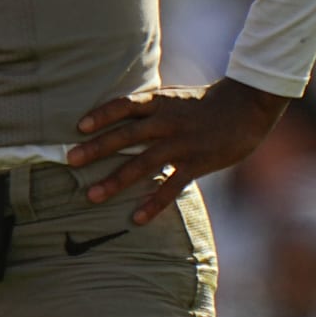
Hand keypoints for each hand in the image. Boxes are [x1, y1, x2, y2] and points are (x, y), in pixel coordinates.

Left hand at [66, 78, 290, 224]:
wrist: (245, 108)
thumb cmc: (201, 105)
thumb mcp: (171, 98)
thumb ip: (146, 109)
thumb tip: (113, 119)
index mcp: (158, 103)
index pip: (123, 106)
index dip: (101, 115)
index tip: (79, 127)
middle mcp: (166, 122)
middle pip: (125, 136)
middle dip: (96, 149)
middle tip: (70, 161)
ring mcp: (181, 144)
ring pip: (143, 163)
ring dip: (116, 180)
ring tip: (92, 195)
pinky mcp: (196, 164)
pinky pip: (171, 187)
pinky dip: (153, 203)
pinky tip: (136, 217)